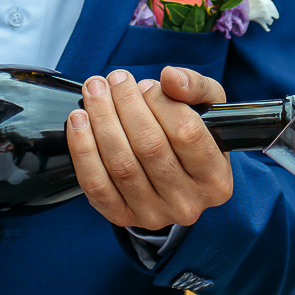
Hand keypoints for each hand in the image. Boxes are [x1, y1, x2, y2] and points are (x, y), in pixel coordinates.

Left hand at [66, 67, 234, 230]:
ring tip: (95, 92)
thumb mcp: (208, 109)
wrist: (175, 179)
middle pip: (149, 146)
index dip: (161, 102)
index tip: (147, 85)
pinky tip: (79, 122)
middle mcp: (187, 202)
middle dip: (125, 104)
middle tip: (114, 80)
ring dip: (101, 121)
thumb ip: (196, 86)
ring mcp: (153, 214)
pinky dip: (83, 149)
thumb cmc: (194, 139)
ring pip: (121, 164)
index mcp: (216, 179)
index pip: (186, 132)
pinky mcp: (121, 217)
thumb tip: (170, 78)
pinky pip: (96, 185)